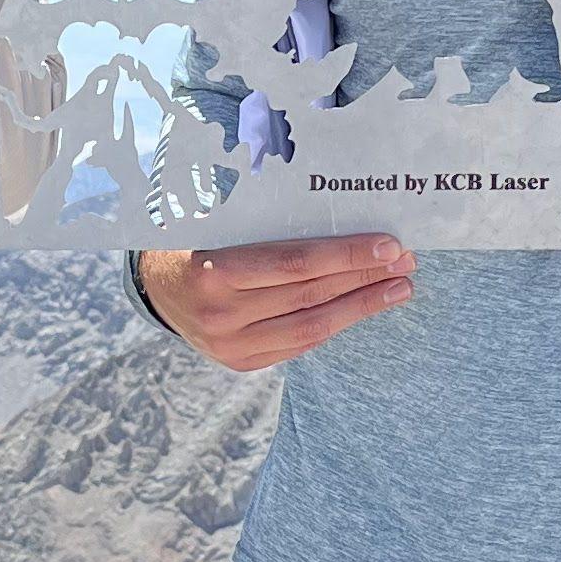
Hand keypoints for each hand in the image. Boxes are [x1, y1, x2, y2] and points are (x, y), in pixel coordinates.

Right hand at [134, 235, 413, 369]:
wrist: (155, 284)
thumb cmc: (193, 236)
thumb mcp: (213, 215)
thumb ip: (263, 213)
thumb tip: (334, 199)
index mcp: (211, 273)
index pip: (294, 264)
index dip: (345, 255)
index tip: (387, 244)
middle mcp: (221, 316)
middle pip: (310, 295)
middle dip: (364, 277)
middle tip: (405, 261)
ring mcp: (230, 346)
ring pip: (312, 326)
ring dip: (361, 306)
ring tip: (399, 288)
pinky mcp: (241, 362)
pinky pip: (299, 344)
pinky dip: (334, 323)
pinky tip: (361, 306)